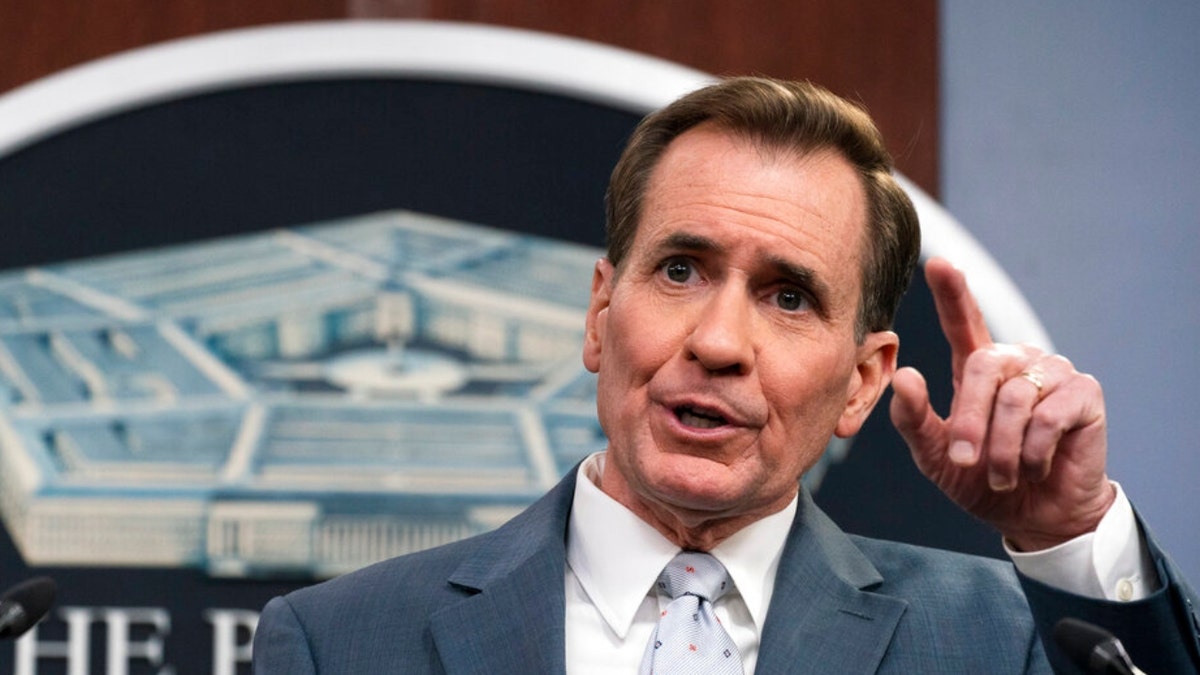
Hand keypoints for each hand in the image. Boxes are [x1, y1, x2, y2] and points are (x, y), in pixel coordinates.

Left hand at [889, 257, 1114, 550]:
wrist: (1034, 517)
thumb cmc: (984, 482)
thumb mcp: (936, 456)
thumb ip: (914, 419)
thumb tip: (906, 376)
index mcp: (977, 369)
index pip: (963, 321)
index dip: (952, 293)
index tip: (939, 264)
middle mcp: (1015, 361)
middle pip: (981, 367)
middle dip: (968, 421)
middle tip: (965, 460)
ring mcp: (1052, 373)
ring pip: (1014, 397)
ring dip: (1002, 447)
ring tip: (1004, 473)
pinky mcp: (1084, 394)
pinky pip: (1048, 415)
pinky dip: (1033, 450)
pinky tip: (1036, 466)